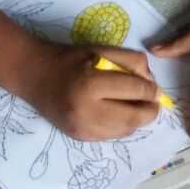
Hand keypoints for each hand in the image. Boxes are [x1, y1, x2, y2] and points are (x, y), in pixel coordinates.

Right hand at [10, 40, 164, 141]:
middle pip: (134, 118)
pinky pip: (112, 136)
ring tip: (135, 106)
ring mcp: (82, 129)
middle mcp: (86, 112)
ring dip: (137, 120)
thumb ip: (132, 62)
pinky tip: (117, 113)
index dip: (151, 90)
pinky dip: (121, 126)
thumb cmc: (70, 59)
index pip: (135, 91)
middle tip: (154, 102)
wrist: (34, 75)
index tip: (155, 88)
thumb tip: (152, 84)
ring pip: (125, 131)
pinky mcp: (79, 137)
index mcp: (91, 85)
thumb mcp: (102, 50)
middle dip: (150, 111)